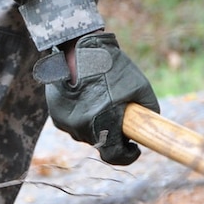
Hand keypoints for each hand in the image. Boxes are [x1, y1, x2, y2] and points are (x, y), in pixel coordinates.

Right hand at [33, 31, 158, 165]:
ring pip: (85, 133)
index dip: (127, 155)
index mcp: (102, 124)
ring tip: (101, 100)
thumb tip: (148, 127)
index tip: (134, 148)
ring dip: (95, 124)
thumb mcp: (140, 87)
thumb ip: (148, 111)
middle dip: (112, 133)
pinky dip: (81, 114)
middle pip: (100, 143)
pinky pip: (73, 123)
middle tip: (119, 115)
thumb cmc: (113, 66)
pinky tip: (86, 96)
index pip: (114, 156)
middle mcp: (81, 128)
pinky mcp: (55, 114)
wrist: (80, 47)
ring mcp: (66, 122)